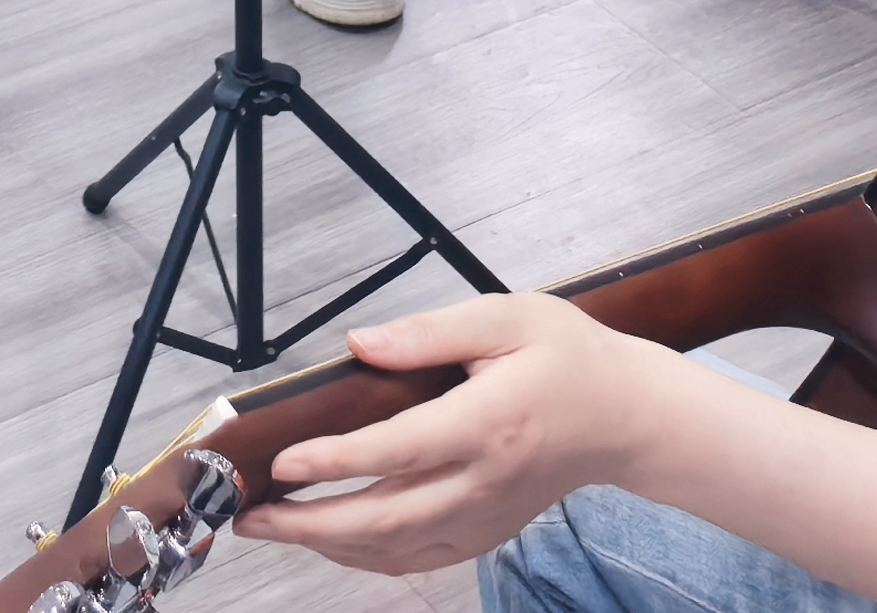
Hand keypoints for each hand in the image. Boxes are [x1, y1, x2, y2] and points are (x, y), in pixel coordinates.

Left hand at [238, 296, 666, 573]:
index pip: (397, 450)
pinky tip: (334, 542)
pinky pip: (418, 559)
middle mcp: (483, 480)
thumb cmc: (568, 359)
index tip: (283, 462)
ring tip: (275, 527)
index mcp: (487, 422)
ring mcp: (485, 516)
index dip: (335, 461)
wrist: (624, 418)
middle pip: (384, 519)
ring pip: (395, 550)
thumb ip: (429, 332)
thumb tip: (360, 344)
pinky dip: (368, 557)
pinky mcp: (486, 533)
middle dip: (309, 523)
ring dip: (327, 545)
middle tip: (251, 513)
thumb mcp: (506, 318)